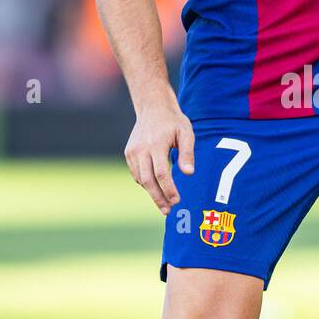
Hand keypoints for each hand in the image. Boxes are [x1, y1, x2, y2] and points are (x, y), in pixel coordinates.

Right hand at [124, 97, 194, 214]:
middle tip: (168, 211)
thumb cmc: (173, 121)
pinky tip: (156, 187)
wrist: (152, 107)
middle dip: (158, 198)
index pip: (161, 173)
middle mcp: (141, 149)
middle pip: (147, 180)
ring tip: (164, 203)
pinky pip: (137, 173)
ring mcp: (132, 152)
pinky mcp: (128, 153)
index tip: (177, 200)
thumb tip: (189, 173)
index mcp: (156, 144)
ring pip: (141, 179)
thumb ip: (187, 154)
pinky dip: (146, 183)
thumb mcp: (186, 133)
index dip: (169, 189)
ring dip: (152, 193)